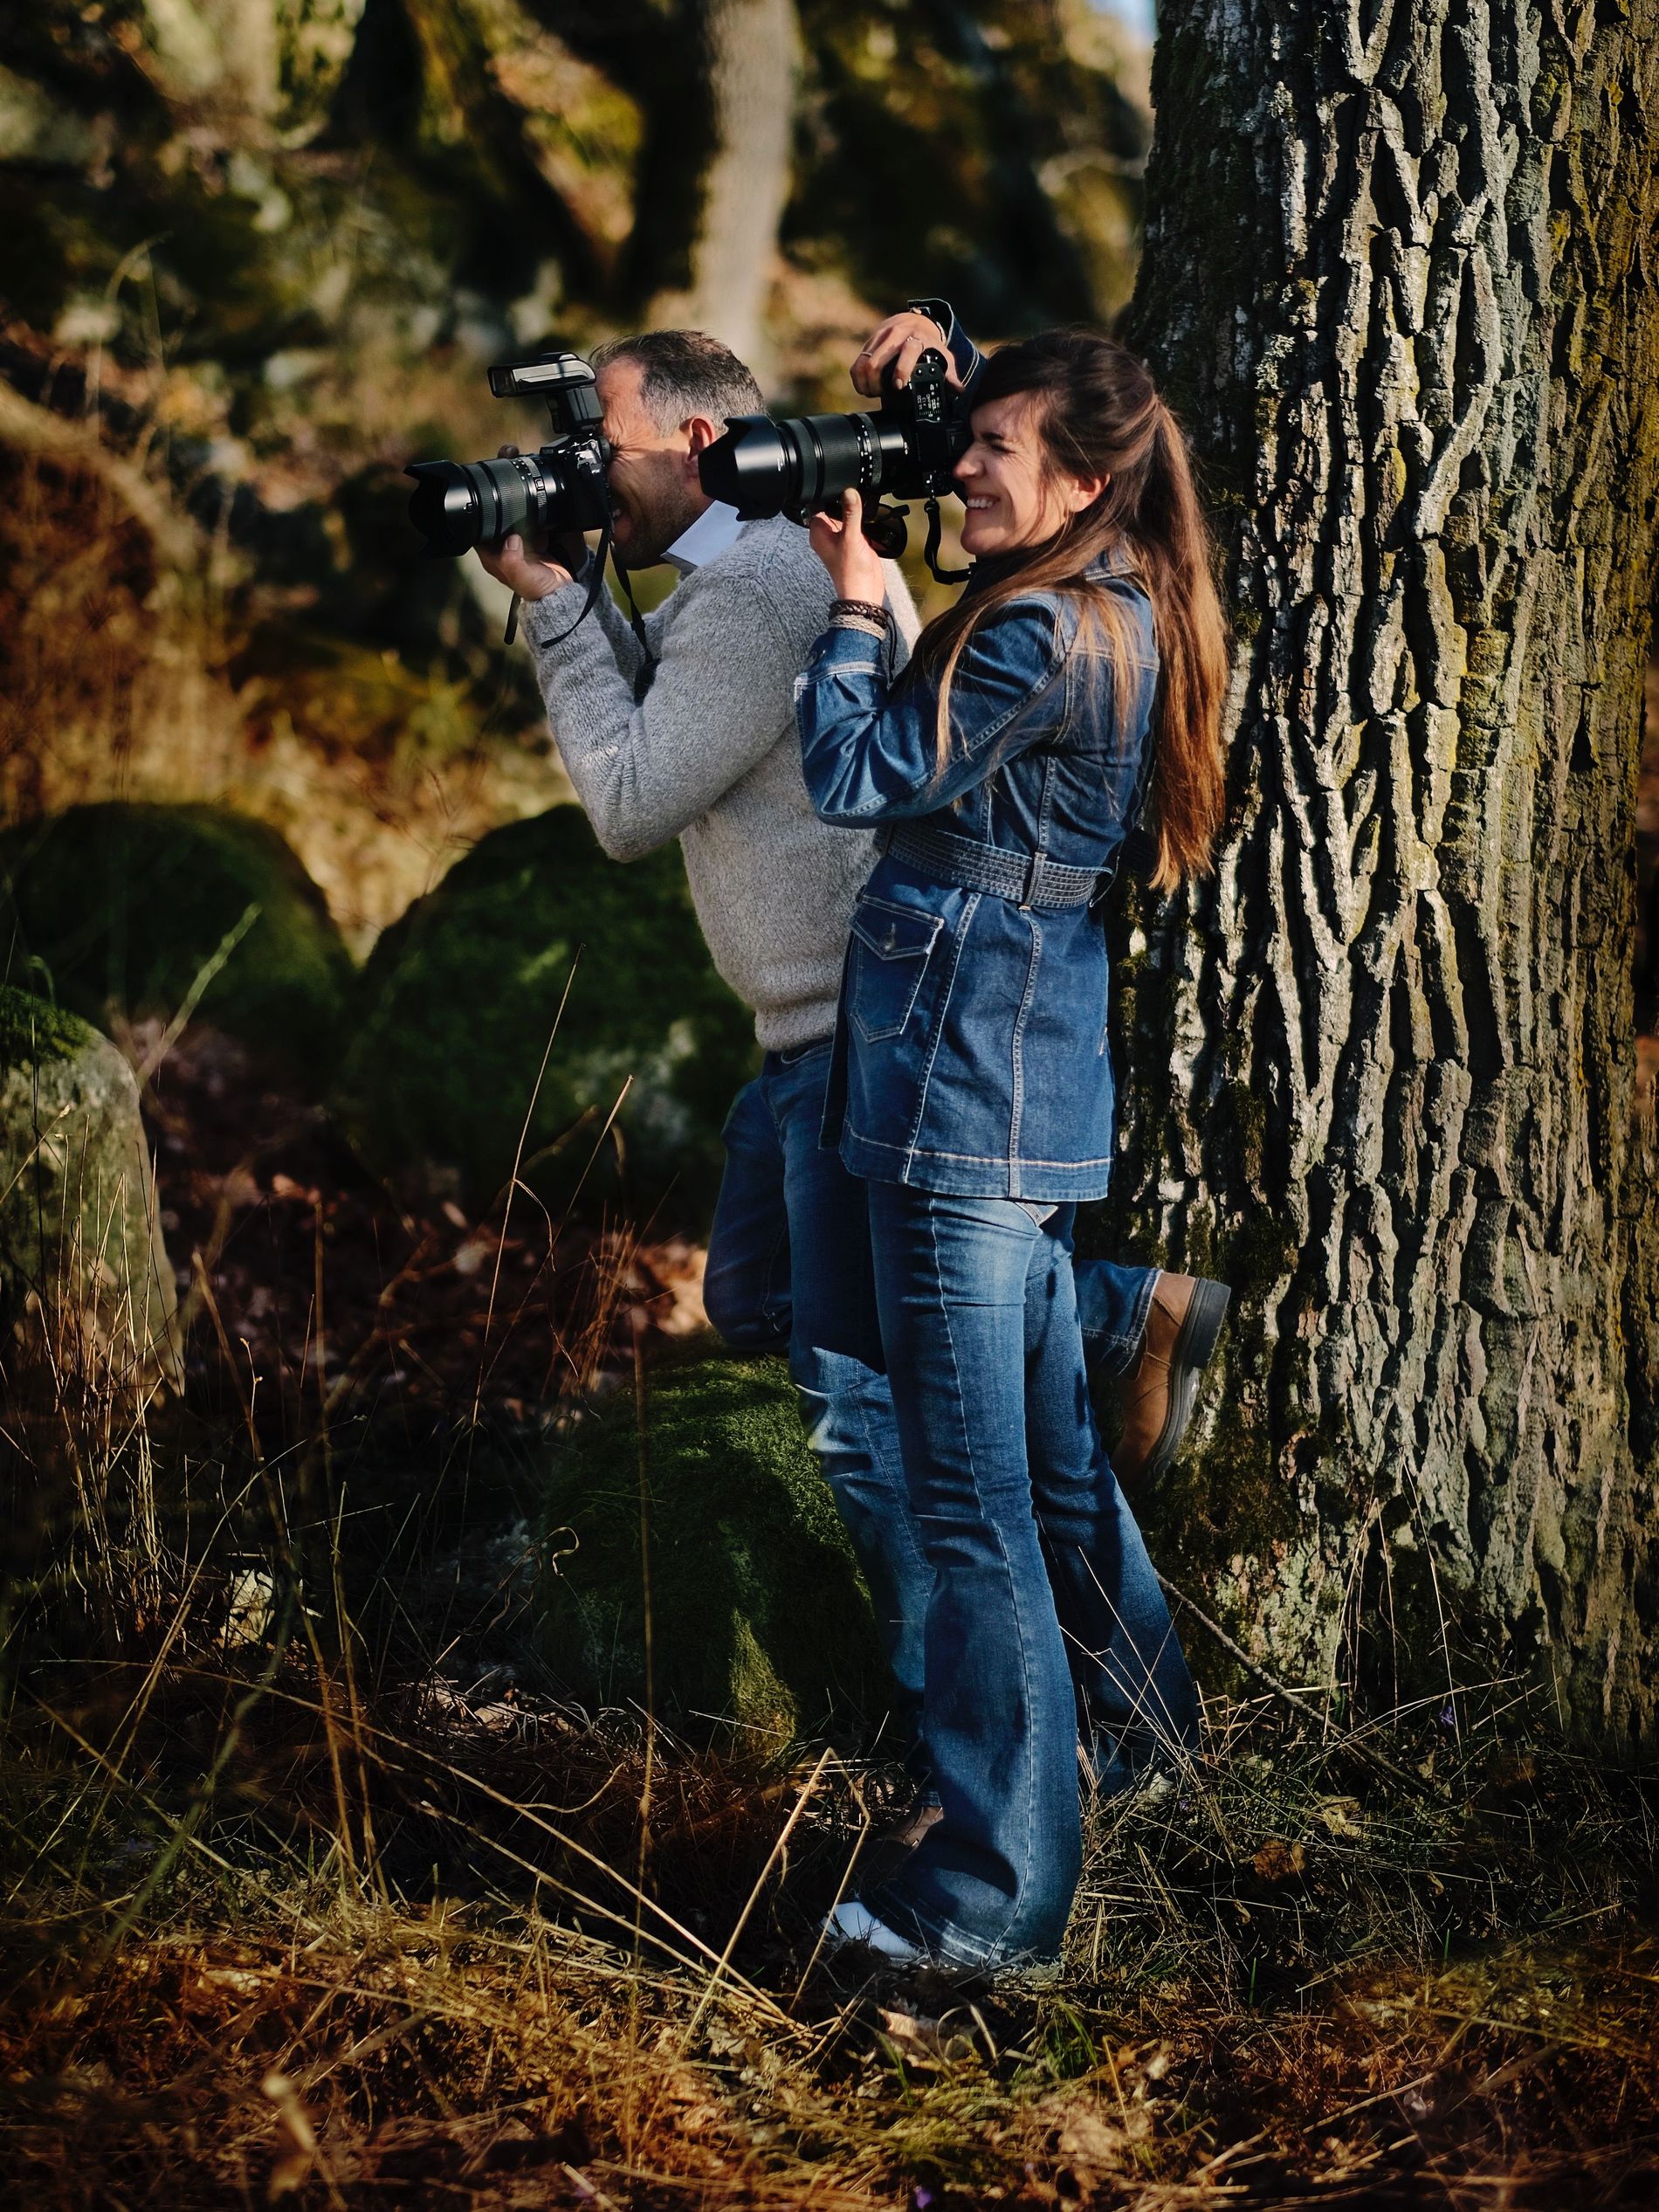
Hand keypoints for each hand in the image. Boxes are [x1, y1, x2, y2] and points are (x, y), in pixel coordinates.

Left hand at [473, 445, 586, 598]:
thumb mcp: (526, 581)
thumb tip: (511, 542)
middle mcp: (508, 528)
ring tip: (519, 452)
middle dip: (499, 473)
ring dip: (519, 471)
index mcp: (494, 543)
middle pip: (499, 497)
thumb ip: (515, 566)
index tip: (485, 475)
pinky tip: (542, 468)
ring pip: (520, 492)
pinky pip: (543, 496)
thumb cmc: (543, 588)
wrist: (574, 587)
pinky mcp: (548, 516)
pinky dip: (543, 482)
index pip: (481, 514)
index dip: (480, 494)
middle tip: (505, 454)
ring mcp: (527, 520)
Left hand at [807, 489, 886, 602]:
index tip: (841, 488)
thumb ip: (851, 513)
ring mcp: (841, 538)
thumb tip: (849, 492)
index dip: (829, 495)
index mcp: (819, 532)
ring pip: (847, 515)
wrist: (865, 592)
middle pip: (834, 508)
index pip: (818, 504)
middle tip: (856, 501)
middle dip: (845, 503)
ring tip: (862, 518)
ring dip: (856, 513)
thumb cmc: (851, 573)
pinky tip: (869, 524)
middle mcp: (828, 534)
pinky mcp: (854, 542)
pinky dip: (864, 523)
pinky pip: (857, 525)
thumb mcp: (852, 538)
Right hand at [850, 310, 959, 397]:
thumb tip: (959, 390)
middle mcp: (896, 334)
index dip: (901, 370)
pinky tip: (863, 386)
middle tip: (880, 395)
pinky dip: (858, 377)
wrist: (915, 322)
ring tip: (871, 393)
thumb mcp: (942, 356)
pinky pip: (858, 361)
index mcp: (916, 338)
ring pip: (864, 362)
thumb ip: (950, 374)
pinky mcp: (869, 341)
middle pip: (877, 360)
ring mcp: (880, 336)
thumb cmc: (929, 344)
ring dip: (864, 382)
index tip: (898, 386)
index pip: (907, 351)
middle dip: (875, 383)